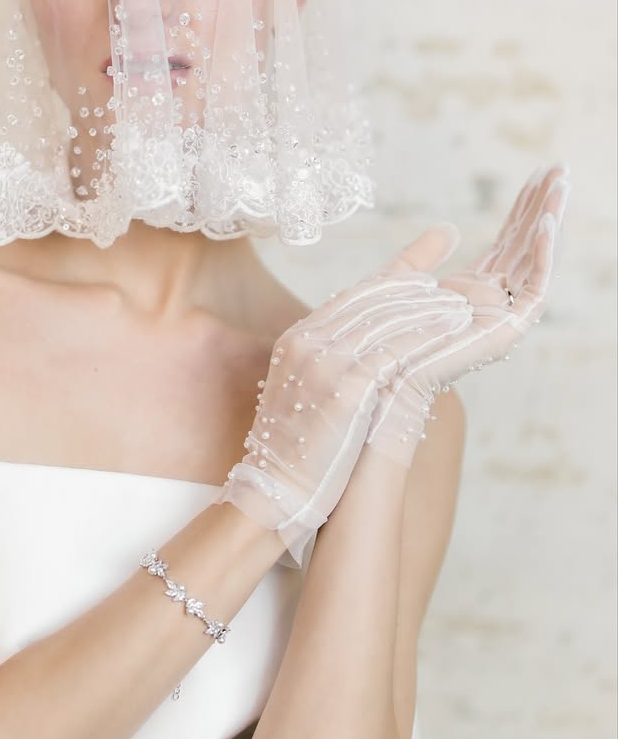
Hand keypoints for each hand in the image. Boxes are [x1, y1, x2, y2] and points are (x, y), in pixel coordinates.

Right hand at [215, 271, 471, 564]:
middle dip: (420, 287)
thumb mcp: (308, 395)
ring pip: (388, 320)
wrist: (271, 493)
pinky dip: (427, 337)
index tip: (434, 245)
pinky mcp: (344, 387)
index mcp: (297, 338)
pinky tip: (454, 332)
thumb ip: (335, 365)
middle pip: (374, 299)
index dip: (400, 269)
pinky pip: (396, 351)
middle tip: (458, 281)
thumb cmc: (297, 453)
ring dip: (431, 309)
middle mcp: (307, 341)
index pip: (356, 293)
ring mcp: (323, 361)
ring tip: (466, 304)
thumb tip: (376, 356)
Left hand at [366, 164, 569, 464]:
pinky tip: (544, 223)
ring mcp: (499, 320)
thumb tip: (449, 226)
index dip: (520, 211)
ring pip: (534, 262)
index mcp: (468, 295)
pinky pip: (533, 289)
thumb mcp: (394, 284)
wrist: (363, 390)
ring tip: (561, 182)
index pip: (505, 245)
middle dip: (541, 208)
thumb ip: (422, 257)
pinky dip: (542, 256)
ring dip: (548, 221)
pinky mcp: (504, 333)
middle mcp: (490, 306)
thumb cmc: (368, 342)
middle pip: (525, 248)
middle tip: (560, 167)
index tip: (535, 175)